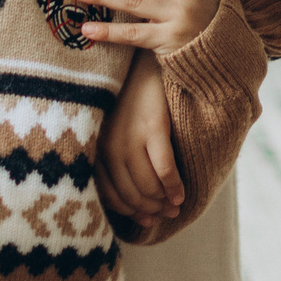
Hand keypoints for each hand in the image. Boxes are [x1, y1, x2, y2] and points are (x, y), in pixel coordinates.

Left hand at [94, 51, 182, 225]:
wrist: (144, 61)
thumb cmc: (130, 100)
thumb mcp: (114, 129)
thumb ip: (117, 159)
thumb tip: (133, 201)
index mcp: (98, 148)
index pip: (110, 194)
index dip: (130, 212)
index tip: (146, 219)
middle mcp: (110, 146)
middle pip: (131, 194)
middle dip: (150, 210)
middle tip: (166, 215)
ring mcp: (131, 137)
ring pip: (148, 186)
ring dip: (164, 202)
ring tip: (176, 206)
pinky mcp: (153, 128)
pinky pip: (165, 169)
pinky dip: (174, 186)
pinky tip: (182, 194)